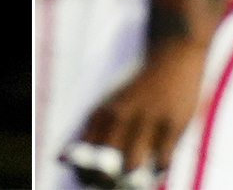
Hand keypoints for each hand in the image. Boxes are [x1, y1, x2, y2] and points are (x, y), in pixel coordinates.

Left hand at [78, 37, 208, 178]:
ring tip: (139, 173)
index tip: (94, 177)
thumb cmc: (137, 87)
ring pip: (131, 168)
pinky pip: (161, 163)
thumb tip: (59, 160)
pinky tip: (159, 163)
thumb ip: (87, 133)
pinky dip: (159, 170)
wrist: (172, 56)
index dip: (86, 175)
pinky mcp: (173, 125)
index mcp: (100, 112)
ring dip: (134, 177)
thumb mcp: (108, 102)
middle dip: (108, 182)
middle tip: (116, 180)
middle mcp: (119, 116)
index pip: (81, 158)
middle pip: (103, 168)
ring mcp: (146, 120)